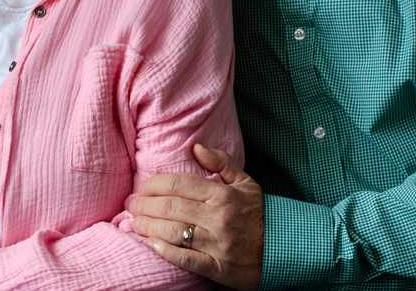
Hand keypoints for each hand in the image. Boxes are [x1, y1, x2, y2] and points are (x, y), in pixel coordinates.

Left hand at [129, 144, 263, 290]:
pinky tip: (151, 244)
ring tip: (135, 222)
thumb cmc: (258, 213)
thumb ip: (221, 163)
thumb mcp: (245, 182)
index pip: (179, 184)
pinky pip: (186, 259)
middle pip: (171, 207)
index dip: (154, 185)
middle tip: (131, 204)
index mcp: (223, 195)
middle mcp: (218, 218)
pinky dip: (166, 251)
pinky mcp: (217, 267)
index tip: (142, 187)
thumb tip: (195, 148)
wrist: (284, 247)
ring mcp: (217, 244)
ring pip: (174, 232)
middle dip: (145, 205)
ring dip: (149, 227)